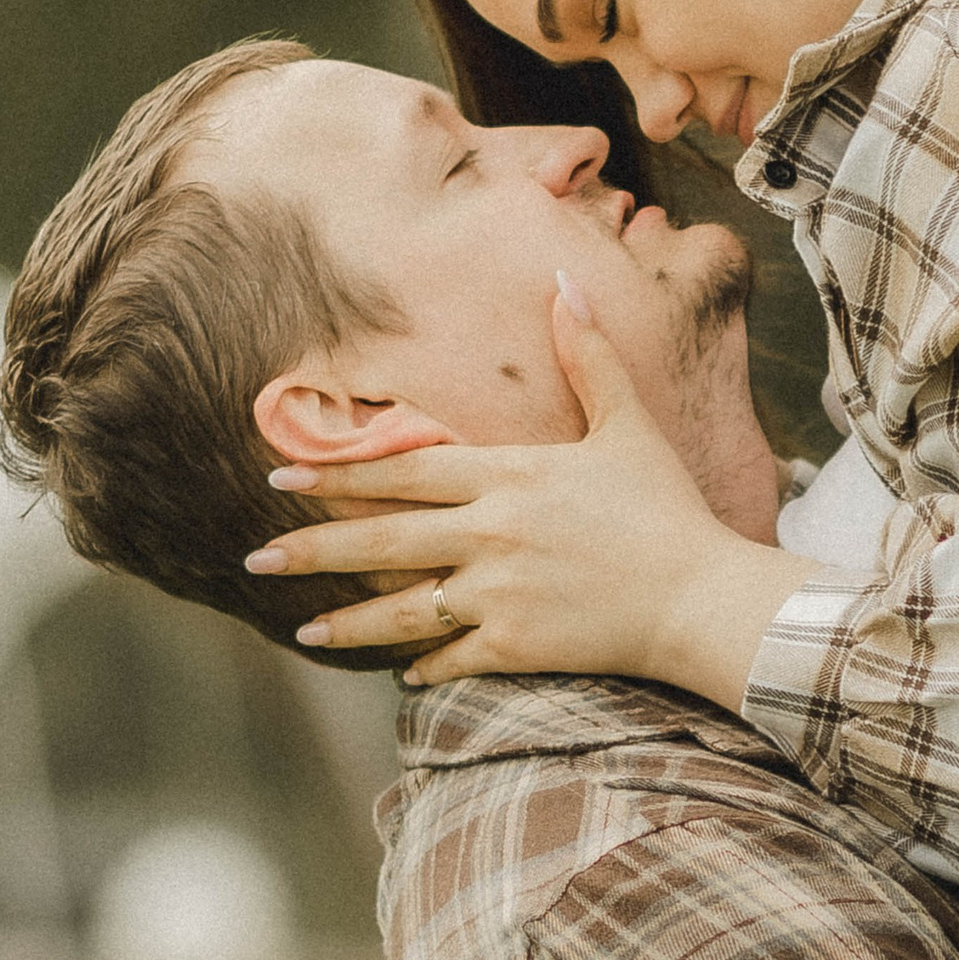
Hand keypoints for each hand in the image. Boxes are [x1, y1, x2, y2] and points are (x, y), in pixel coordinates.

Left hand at [245, 279, 816, 704]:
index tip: (282, 481)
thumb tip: (564, 284)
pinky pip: (453, 657)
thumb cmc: (668, 510)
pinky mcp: (516, 645)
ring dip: (348, 621)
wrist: (702, 595)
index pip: (402, 473)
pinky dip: (423, 666)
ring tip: (303, 629)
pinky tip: (398, 674)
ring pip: (402, 608)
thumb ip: (589, 357)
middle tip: (256, 559)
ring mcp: (498, 592)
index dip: (338, 477)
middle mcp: (489, 533)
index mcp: (507, 476)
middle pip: (381, 540)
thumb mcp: (628, 425)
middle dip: (312, 549)